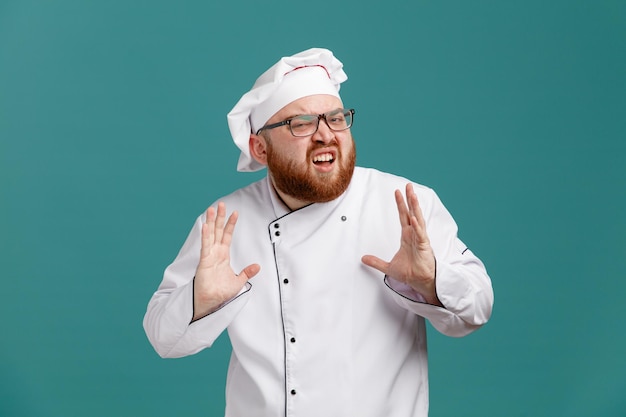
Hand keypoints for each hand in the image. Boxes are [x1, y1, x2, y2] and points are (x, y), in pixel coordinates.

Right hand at [193, 202, 259, 319]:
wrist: (211, 302)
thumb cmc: (221, 292)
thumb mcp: (239, 281)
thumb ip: (247, 272)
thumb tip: (257, 266)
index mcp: (223, 255)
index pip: (227, 236)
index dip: (230, 224)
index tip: (235, 213)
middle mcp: (215, 252)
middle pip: (217, 231)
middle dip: (220, 218)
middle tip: (221, 204)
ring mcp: (209, 255)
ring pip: (210, 235)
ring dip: (211, 222)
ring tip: (211, 209)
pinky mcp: (204, 261)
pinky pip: (205, 246)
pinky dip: (205, 236)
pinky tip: (205, 226)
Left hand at [361, 184, 441, 305]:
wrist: (419, 282)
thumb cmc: (410, 273)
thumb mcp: (388, 267)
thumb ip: (375, 262)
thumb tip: (363, 258)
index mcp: (407, 236)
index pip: (403, 216)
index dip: (401, 204)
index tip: (398, 192)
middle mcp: (414, 234)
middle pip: (411, 213)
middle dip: (409, 199)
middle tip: (408, 186)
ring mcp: (420, 239)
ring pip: (418, 219)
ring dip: (415, 207)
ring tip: (413, 195)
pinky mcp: (425, 246)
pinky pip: (421, 234)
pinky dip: (418, 226)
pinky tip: (414, 218)